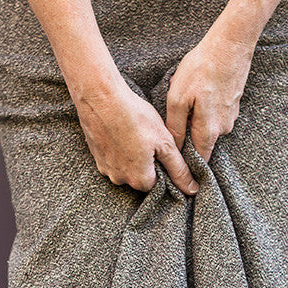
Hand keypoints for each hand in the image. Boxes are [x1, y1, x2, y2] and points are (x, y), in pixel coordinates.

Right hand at [73, 76, 198, 195]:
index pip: (157, 184)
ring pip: (125, 168)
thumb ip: (178, 169)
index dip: (162, 167)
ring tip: (133, 134)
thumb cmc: (135, 117)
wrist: (100, 98)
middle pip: (140, 177)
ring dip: (131, 156)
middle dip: (146, 162)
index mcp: (139, 180)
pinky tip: (121, 133)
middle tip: (147, 139)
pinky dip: (117, 149)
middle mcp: (119, 179)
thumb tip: (191, 189)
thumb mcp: (164, 143)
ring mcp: (104, 169)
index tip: (161, 150)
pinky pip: (111, 159)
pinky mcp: (95, 157)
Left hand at [165, 27, 255, 161]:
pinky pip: (216, 115)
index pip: (198, 161)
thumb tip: (174, 149)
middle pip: (201, 144)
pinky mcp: (234, 105)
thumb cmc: (201, 69)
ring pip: (208, 128)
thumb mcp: (178, 98)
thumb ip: (175, 128)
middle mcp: (223, 129)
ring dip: (197, 120)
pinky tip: (201, 92)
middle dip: (188, 136)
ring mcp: (231, 118)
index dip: (186, 164)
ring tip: (190, 99)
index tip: (175, 162)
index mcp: (208, 132)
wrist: (231, 44)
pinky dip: (206, 108)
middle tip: (177, 117)